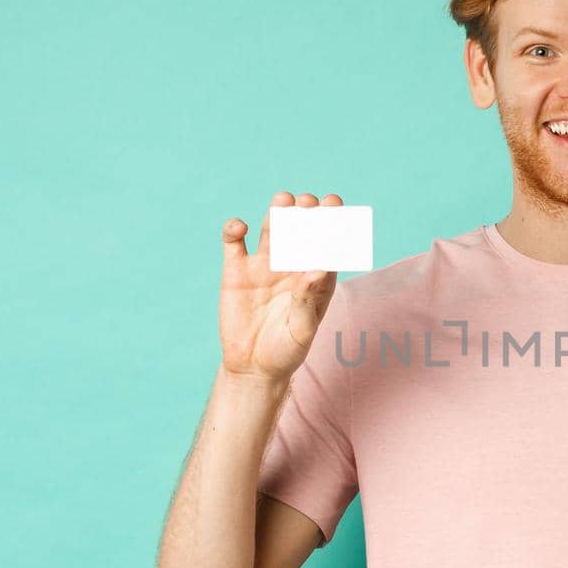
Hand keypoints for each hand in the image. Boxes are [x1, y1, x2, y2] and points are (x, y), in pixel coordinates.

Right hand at [219, 192, 343, 383]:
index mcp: (316, 277)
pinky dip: (234, 229)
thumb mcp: (302, 330)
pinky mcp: (236, 270)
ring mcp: (264, 265)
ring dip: (277, 212)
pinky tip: (240, 226)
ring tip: (282, 201)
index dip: (332, 222)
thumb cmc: (286, 351)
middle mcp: (292, 265)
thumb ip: (308, 301)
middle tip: (306, 202)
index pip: (327, 243)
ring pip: (271, 229)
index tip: (333, 204)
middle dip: (305, 213)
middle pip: (301, 230)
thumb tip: (317, 271)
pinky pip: (234, 242)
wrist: (252, 367)